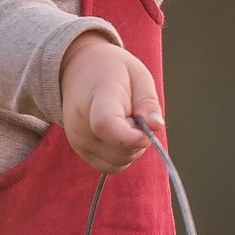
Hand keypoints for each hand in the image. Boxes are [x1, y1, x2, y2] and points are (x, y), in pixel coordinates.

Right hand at [58, 33, 161, 174]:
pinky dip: (122, 155)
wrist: (78, 69)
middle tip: (135, 116)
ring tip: (126, 122)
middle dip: (139, 140)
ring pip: (119, 162)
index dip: (130, 137)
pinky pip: (111, 166)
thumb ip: (148, 102)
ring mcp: (78, 141)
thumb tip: (157, 127)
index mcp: (98, 98)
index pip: (106, 125)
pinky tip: (120, 134)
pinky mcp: (81, 152)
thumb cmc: (112, 70)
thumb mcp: (138, 75)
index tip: (147, 135)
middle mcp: (81, 125)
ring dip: (132, 148)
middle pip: (119, 151)